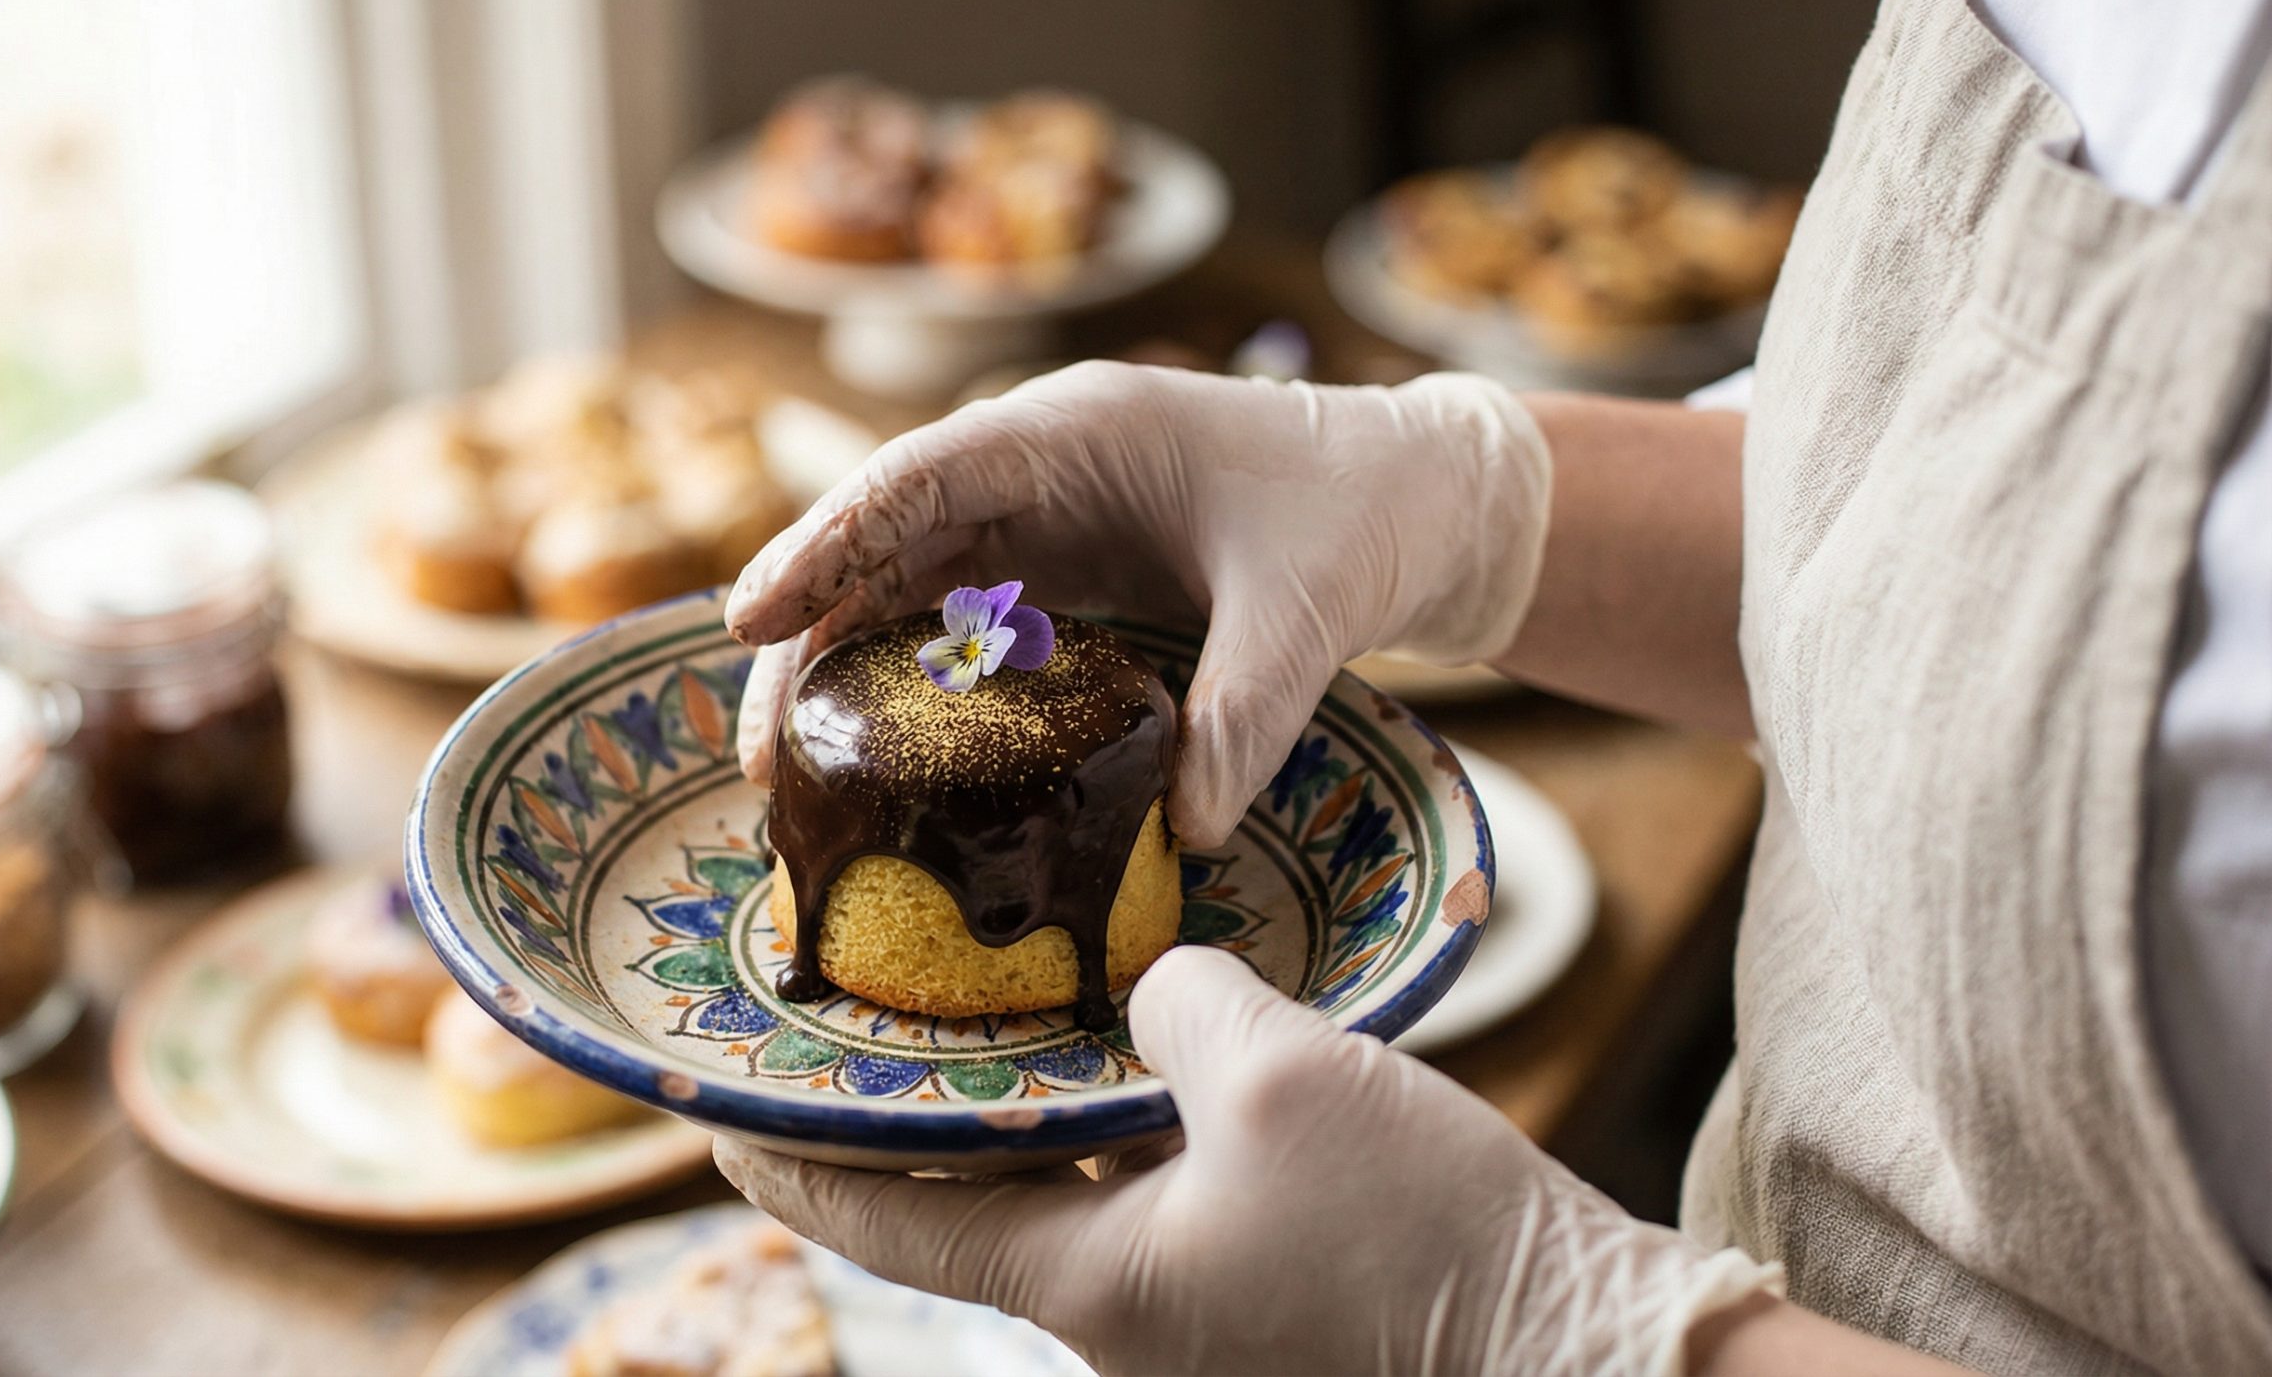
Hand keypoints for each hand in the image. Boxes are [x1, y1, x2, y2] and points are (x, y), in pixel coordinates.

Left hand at [716, 946, 1781, 1375]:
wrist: (1601, 1366)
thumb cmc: (1424, 1242)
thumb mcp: (1284, 1080)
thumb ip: (1185, 1005)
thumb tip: (1157, 982)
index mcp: (1087, 1289)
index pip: (889, 1220)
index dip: (793, 1163)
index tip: (719, 1108)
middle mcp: (1125, 1321)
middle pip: (973, 1206)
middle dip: (915, 1116)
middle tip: (865, 1021)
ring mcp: (1201, 1322)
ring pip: (1075, 1200)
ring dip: (1028, 1112)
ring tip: (997, 1008)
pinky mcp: (1277, 1301)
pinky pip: (1164, 1201)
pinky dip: (1133, 1127)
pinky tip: (1159, 1051)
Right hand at [724, 361, 1552, 844]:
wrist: (1417, 499)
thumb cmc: (1359, 514)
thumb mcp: (1306, 611)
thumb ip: (1245, 710)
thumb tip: (1189, 831)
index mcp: (1073, 432)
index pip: (916, 479)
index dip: (824, 543)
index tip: (749, 619)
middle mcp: (1035, 467)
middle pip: (882, 543)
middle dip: (809, 637)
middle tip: (760, 754)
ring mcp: (1042, 520)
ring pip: (907, 588)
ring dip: (846, 671)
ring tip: (793, 776)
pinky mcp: (1062, 573)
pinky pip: (959, 625)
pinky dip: (913, 685)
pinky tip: (884, 757)